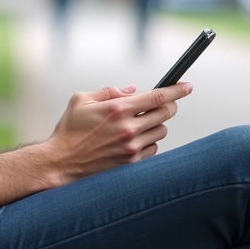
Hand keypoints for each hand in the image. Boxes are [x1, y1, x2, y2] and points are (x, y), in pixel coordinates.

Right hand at [38, 82, 191, 186]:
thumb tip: (133, 90)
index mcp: (117, 109)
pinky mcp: (131, 162)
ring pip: (161, 131)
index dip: (177, 90)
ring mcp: (131, 147)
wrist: (61, 162)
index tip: (188, 86)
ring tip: (141, 122)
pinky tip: (134, 139)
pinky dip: (148, 141)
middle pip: (165, 113)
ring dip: (157, 124)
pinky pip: (153, 148)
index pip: (157, 96)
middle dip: (169, 105)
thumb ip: (109, 91)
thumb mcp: (81, 100)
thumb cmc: (69, 129)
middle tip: (164, 102)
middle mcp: (128, 128)